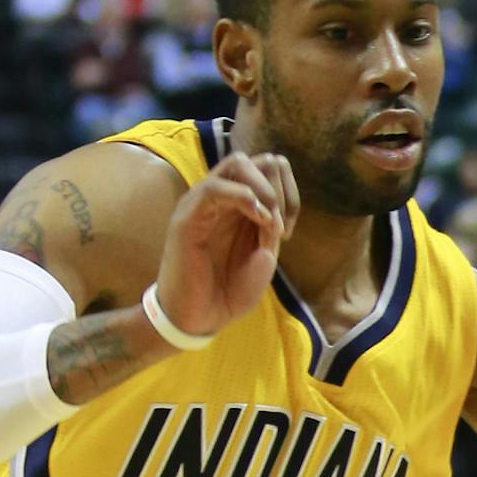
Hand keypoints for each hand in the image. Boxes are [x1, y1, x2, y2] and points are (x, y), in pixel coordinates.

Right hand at [155, 152, 299, 338]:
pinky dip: (243, 195)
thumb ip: (271, 232)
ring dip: (264, 188)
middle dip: (280, 187)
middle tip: (281, 226)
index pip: (269, 170)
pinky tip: (257, 219)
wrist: (198, 317)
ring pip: (237, 162)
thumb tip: (276, 213)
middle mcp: (222, 199)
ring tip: (268, 220)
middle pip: (256, 159)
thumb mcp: (262, 260)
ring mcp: (203, 203)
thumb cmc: (228, 290)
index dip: (289, 193)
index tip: (288, 230)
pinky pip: (214, 187)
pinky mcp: (187, 216)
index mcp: (241, 207)